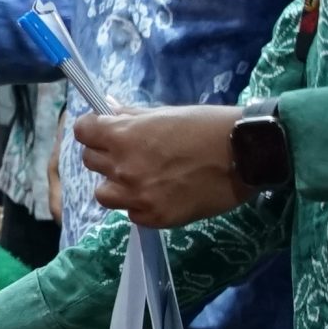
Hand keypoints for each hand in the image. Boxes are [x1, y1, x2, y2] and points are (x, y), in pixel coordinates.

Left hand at [73, 105, 251, 228]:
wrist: (244, 156)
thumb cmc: (207, 126)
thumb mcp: (165, 113)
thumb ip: (131, 116)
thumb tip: (107, 110)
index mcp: (123, 135)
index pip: (82, 131)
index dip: (92, 130)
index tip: (104, 130)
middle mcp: (123, 167)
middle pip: (90, 161)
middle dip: (105, 154)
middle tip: (130, 153)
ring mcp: (136, 196)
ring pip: (103, 193)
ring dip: (116, 184)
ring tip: (141, 178)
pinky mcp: (154, 218)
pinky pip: (131, 213)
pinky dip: (140, 204)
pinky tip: (161, 194)